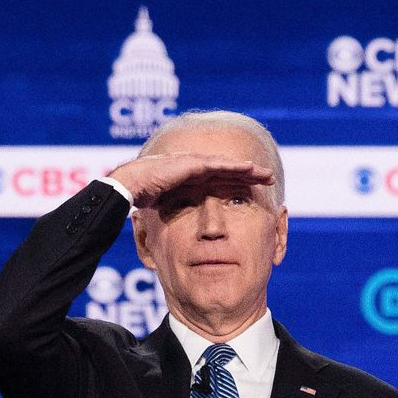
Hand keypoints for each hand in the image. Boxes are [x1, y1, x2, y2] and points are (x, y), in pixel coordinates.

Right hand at [107, 151, 273, 208]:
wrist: (128, 187)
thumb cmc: (142, 199)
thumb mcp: (167, 209)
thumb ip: (178, 213)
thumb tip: (187, 233)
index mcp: (190, 179)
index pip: (219, 180)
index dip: (237, 183)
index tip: (254, 190)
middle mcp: (194, 168)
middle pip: (228, 170)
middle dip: (249, 174)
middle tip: (269, 178)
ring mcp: (193, 164)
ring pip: (227, 165)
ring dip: (248, 169)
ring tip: (267, 174)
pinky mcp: (191, 164)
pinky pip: (218, 165)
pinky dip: (235, 167)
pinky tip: (251, 169)